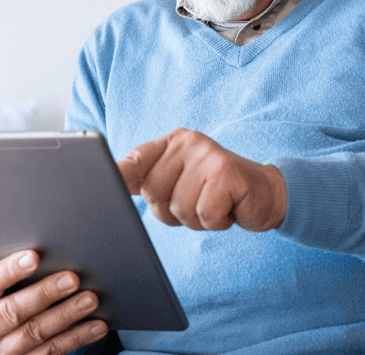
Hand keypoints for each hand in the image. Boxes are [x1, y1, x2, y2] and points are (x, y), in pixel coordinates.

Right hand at [0, 244, 107, 354]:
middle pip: (13, 311)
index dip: (10, 270)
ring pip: (36, 333)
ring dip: (66, 316)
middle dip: (45, 293)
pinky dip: (77, 337)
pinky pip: (53, 351)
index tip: (35, 256)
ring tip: (90, 299)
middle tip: (73, 278)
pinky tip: (97, 325)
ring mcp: (4, 351)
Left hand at [117, 128, 287, 231]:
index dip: (117, 175)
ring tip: (214, 204)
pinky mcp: (227, 173)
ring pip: (179, 209)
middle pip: (154, 194)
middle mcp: (188, 143)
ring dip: (197, 219)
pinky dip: (216, 221)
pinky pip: (204, 214)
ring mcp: (208, 156)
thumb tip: (111, 185)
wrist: (266, 193)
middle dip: (173, 212)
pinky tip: (229, 209)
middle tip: (198, 202)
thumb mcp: (180, 182)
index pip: (136, 160)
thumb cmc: (215, 191)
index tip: (99, 186)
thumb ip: (148, 180)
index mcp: (172, 143)